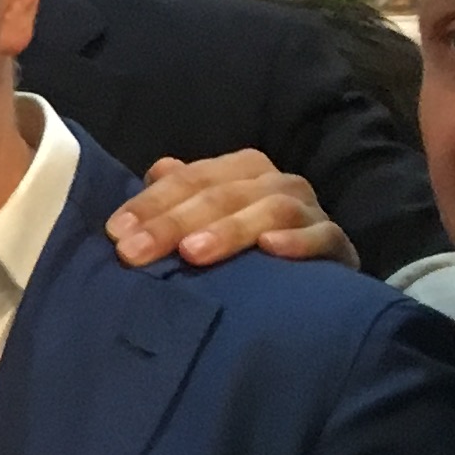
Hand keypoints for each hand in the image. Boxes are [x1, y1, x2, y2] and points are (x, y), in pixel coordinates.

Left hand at [105, 150, 352, 269]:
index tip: (115, 233)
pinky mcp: (338, 244)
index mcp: (241, 170)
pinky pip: (323, 236)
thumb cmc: (248, 248)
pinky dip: (297, 241)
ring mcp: (310, 210)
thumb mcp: (209, 220)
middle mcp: (276, 183)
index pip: (191, 177)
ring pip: (270, 208)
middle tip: (134, 253)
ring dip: (229, 230)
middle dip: (174, 222)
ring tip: (193, 254)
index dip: (151, 203)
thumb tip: (155, 171)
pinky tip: (271, 249)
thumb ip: (180, 196)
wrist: (318, 284)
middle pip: (223, 193)